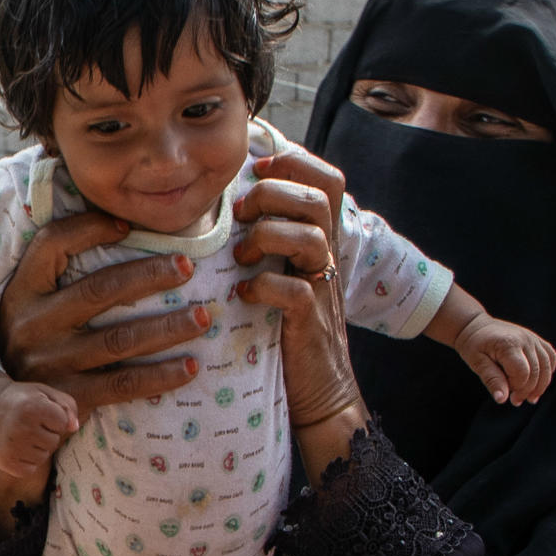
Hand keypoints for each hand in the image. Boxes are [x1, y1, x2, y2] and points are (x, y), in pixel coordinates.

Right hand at [0, 209, 212, 411]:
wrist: (12, 414)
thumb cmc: (36, 343)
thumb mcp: (29, 306)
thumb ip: (57, 272)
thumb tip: (118, 224)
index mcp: (23, 292)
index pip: (51, 245)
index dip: (88, 228)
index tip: (127, 226)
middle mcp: (33, 325)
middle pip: (99, 291)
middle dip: (149, 276)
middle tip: (187, 268)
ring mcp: (51, 363)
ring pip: (119, 339)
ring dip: (167, 327)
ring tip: (202, 319)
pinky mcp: (70, 397)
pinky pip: (123, 383)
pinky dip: (159, 376)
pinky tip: (189, 367)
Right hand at [0, 379, 83, 481]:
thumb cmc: (22, 399)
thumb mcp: (45, 393)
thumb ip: (67, 406)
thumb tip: (74, 428)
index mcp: (32, 407)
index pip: (62, 423)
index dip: (54, 417)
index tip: (39, 411)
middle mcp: (21, 428)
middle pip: (53, 442)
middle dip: (46, 433)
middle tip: (28, 423)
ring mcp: (12, 447)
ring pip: (43, 456)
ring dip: (37, 447)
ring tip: (22, 434)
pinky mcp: (5, 462)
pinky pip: (30, 469)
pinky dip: (27, 461)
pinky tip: (17, 447)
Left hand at [231, 147, 362, 433]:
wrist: (319, 392)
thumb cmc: (287, 329)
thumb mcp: (282, 274)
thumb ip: (269, 240)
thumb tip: (227, 203)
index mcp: (319, 240)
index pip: (328, 180)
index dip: (296, 163)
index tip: (258, 169)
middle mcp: (326, 258)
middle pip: (317, 199)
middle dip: (272, 195)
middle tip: (241, 215)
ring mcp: (321, 288)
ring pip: (311, 237)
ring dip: (267, 236)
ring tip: (242, 256)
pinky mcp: (310, 322)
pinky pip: (295, 291)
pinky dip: (264, 286)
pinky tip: (243, 293)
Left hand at [457, 313, 555, 403]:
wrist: (476, 327)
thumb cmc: (474, 346)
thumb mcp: (477, 363)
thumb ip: (492, 380)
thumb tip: (502, 399)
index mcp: (508, 344)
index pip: (522, 373)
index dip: (517, 388)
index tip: (507, 395)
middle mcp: (525, 339)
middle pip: (536, 371)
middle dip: (528, 391)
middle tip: (515, 401)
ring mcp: (532, 338)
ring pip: (546, 366)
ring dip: (540, 385)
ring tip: (530, 398)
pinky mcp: (536, 339)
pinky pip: (550, 356)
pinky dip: (547, 371)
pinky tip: (538, 383)